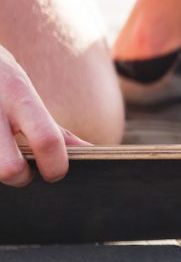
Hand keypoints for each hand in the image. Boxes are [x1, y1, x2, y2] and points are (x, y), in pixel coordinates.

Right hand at [0, 46, 88, 186]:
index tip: (54, 172)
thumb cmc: (2, 84)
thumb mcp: (29, 97)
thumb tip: (90, 151)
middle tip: (21, 170)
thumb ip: (56, 129)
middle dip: (19, 177)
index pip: (47, 140)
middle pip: (10, 169)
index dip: (56, 166)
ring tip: (1, 155)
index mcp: (20, 96)